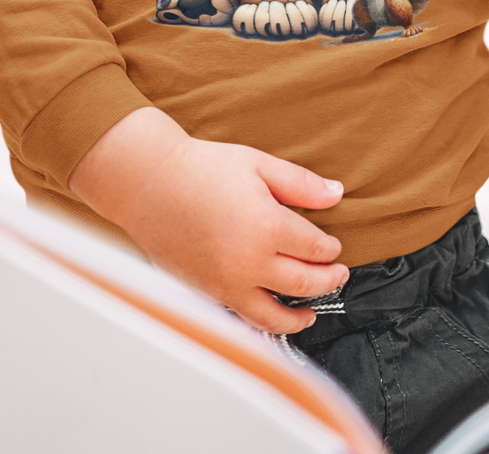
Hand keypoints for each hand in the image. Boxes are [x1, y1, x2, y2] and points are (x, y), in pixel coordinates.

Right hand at [68, 107, 348, 333]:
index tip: (334, 246)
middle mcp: (251, 262)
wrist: (150, 184)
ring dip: (301, 316)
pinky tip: (271, 315)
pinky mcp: (209, 293)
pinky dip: (265, 323)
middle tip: (338, 275)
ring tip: (311, 313)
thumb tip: (335, 194)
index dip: (330, 248)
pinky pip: (244, 318)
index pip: (315, 248)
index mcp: (268, 227)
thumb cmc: (200, 169)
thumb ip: (301, 184)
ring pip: (276, 315)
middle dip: (327, 280)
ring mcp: (228, 283)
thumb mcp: (258, 164)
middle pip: (305, 283)